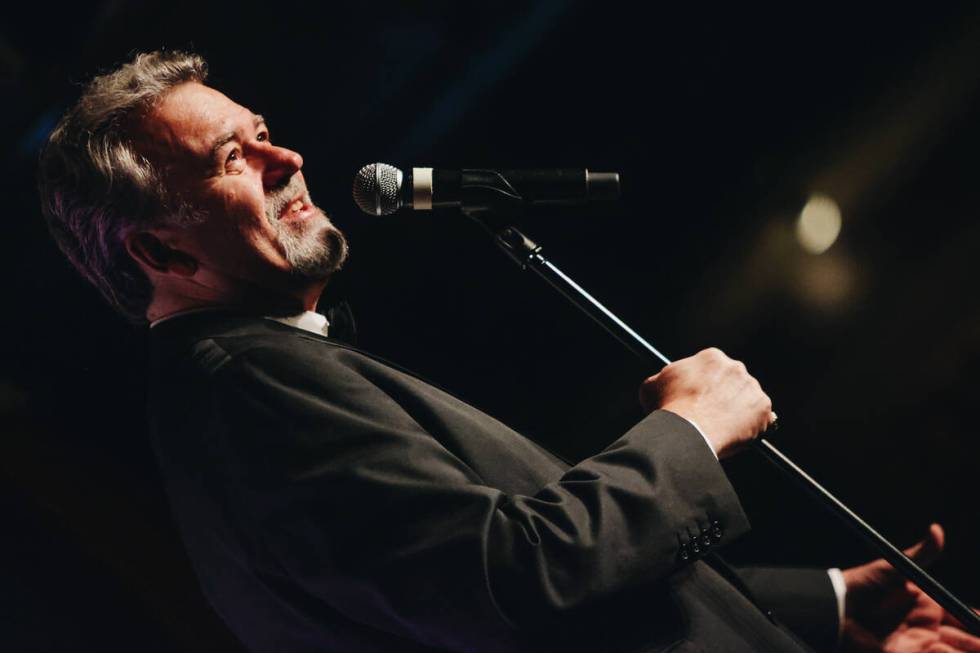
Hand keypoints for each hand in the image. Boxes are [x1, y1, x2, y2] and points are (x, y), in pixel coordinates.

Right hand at [638, 347, 773, 458]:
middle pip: (732, 382)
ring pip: (747, 399)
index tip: (700, 397)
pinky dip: (752, 426)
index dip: (705, 385)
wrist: (688, 430)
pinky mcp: (764, 409)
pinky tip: (736, 435)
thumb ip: (663, 379)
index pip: (713, 368)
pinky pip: (762, 418)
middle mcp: (736, 368)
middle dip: (723, 396)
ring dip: (738, 410)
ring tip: (721, 427)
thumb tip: (662, 383)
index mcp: (712, 358)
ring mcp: (752, 388)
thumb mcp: (652, 386)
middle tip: (710, 413)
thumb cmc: (669, 408)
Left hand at [842, 524, 979, 651]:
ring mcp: (917, 644)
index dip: (975, 621)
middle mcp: (926, 626)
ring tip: (976, 649)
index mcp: (927, 605)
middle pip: (962, 640)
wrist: (838, 608)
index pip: (961, 616)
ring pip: (953, 652)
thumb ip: (922, 553)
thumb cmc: (863, 585)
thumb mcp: (895, 567)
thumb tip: (937, 529)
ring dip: (965, 651)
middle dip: (976, 643)